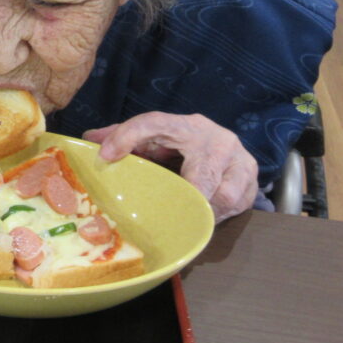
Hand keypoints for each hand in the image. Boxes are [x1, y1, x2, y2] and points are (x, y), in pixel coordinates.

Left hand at [83, 112, 257, 221]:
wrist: (223, 145)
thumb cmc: (179, 144)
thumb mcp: (153, 137)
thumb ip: (125, 137)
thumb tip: (89, 142)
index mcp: (186, 125)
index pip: (154, 124)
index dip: (128, 136)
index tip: (106, 155)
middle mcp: (216, 139)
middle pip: (200, 175)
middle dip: (182, 198)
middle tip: (163, 214)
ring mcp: (240, 160)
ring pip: (224, 194)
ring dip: (202, 212)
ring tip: (185, 219)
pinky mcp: (253, 180)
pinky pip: (239, 205)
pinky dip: (219, 216)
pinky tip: (204, 218)